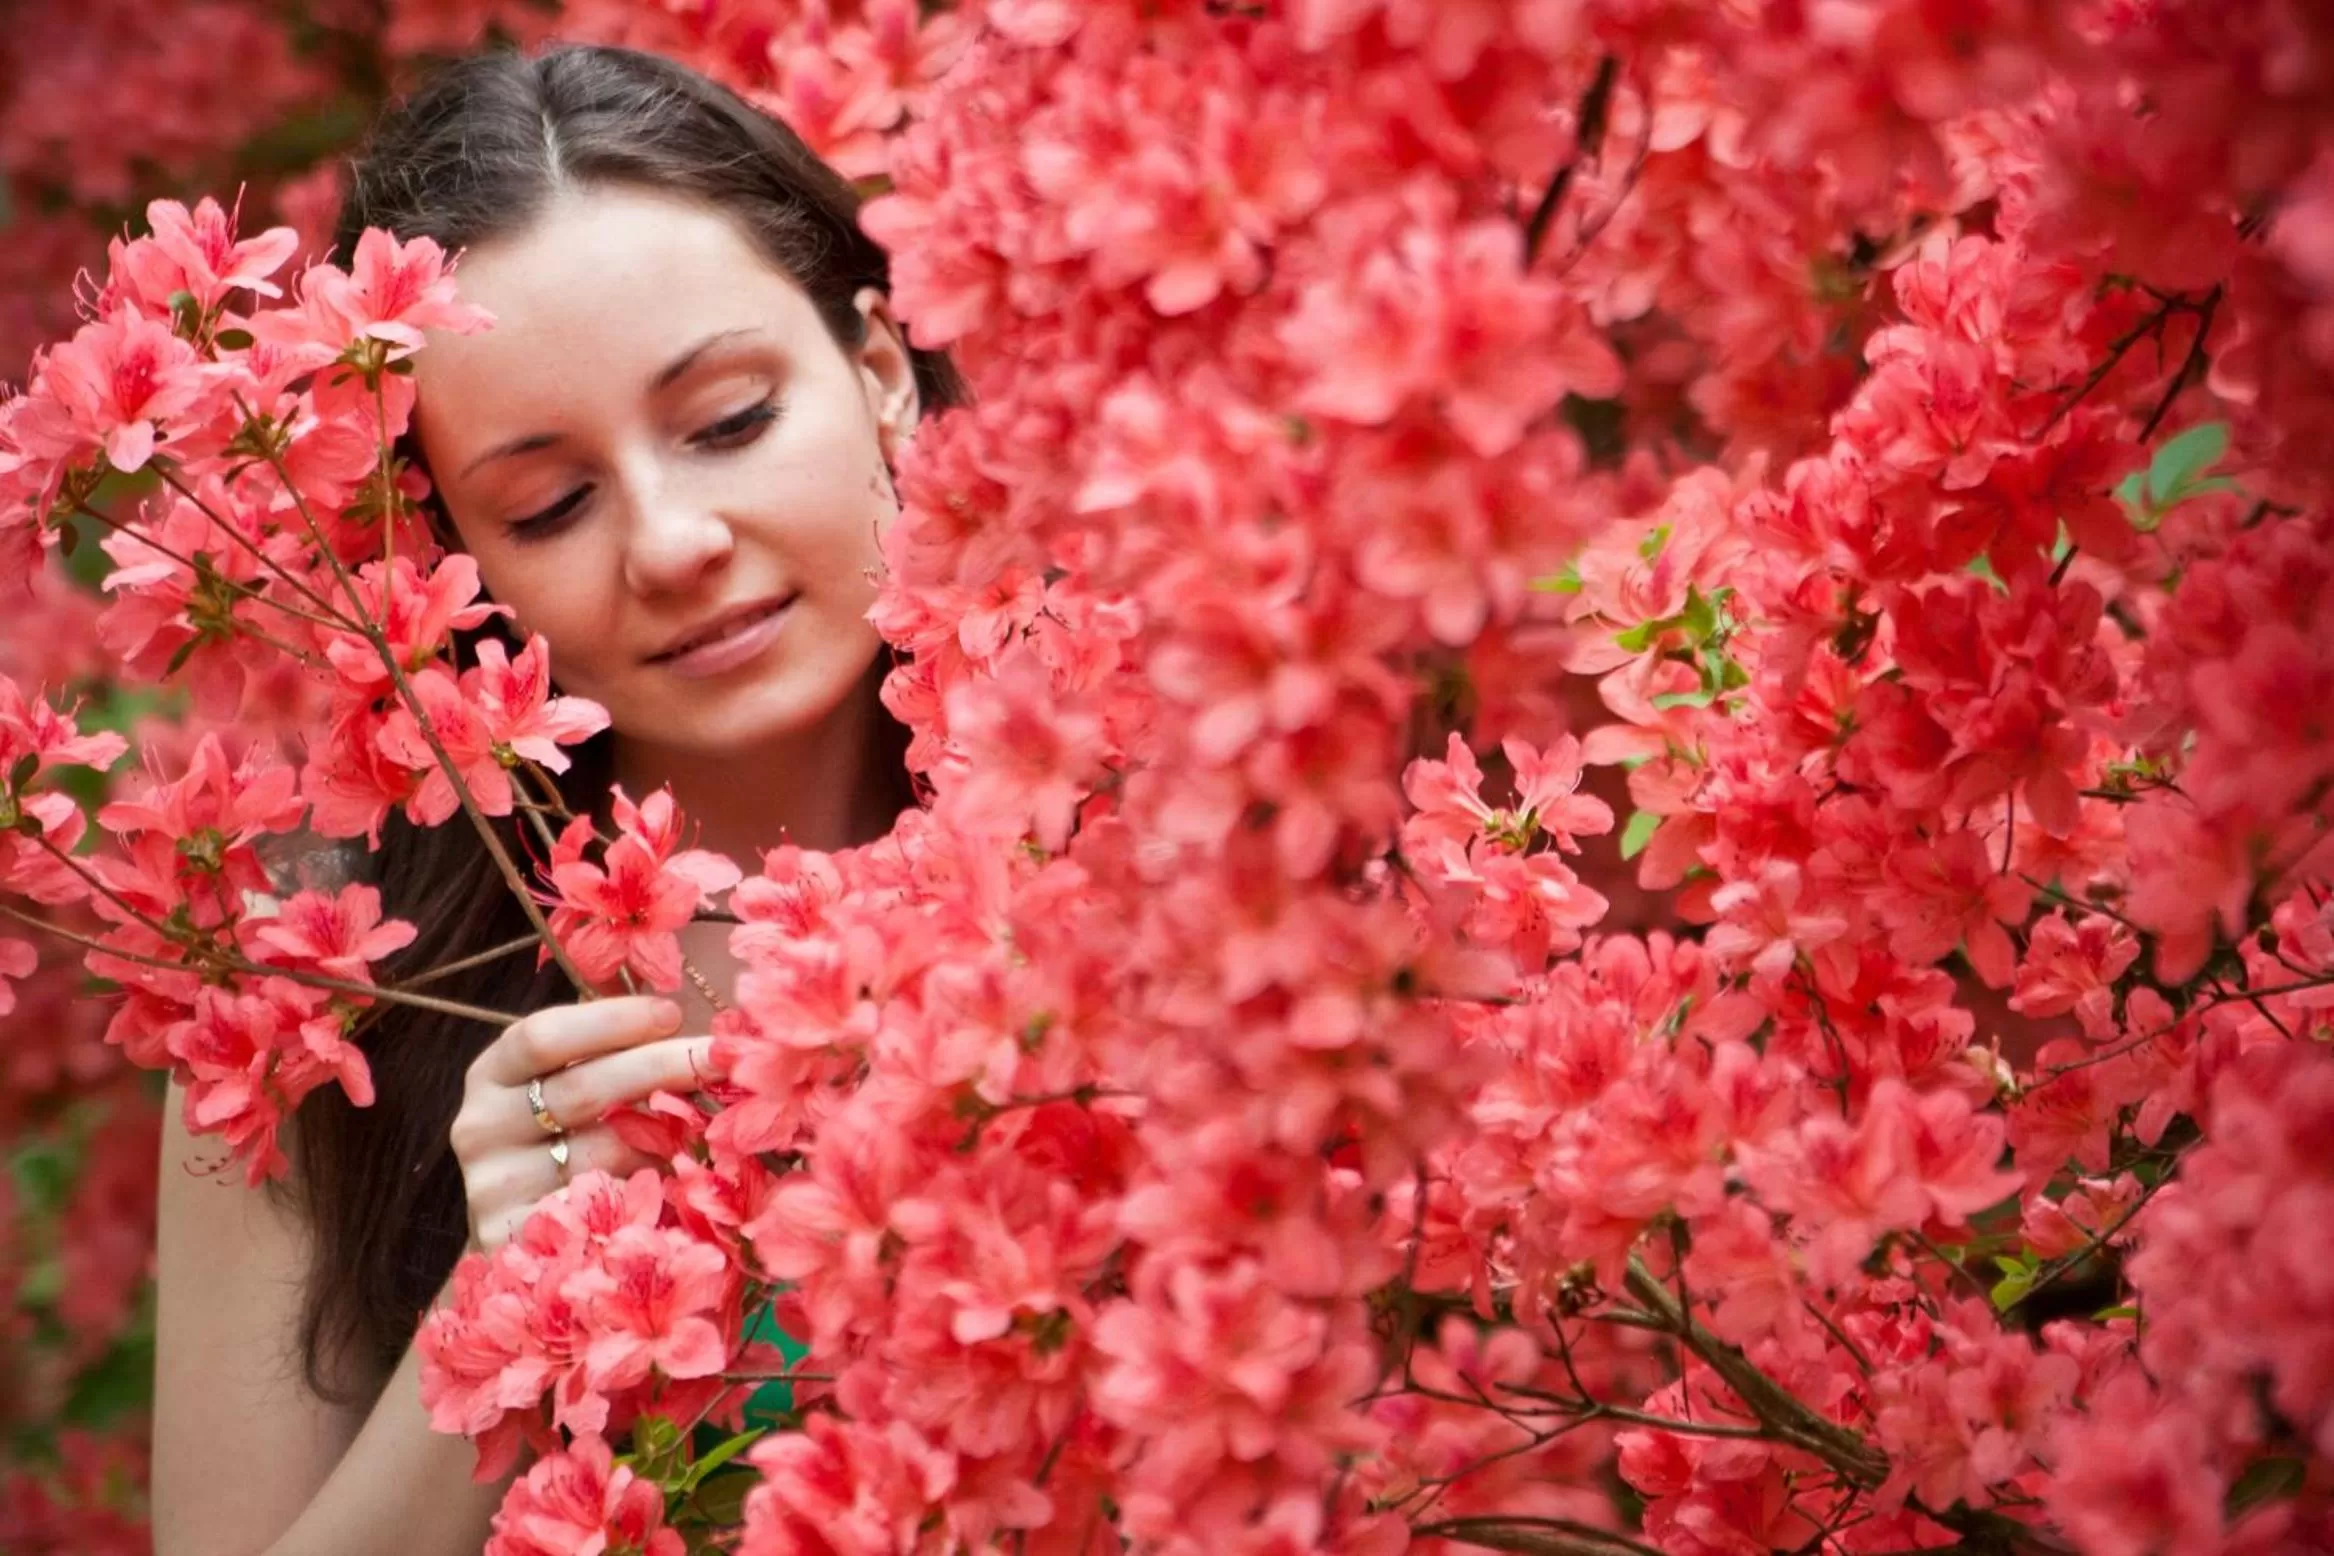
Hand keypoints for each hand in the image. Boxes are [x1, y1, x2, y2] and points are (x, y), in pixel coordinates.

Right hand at [449, 994, 710, 1251]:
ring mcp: (495, 1188)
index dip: (610, 1021)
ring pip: (600, 1153)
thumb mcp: (567, 1084)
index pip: (542, 1036)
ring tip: (708, 1121)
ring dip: (663, 1134)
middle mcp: (482, 1127)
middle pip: (581, 1089)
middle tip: (719, 1058)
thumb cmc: (559, 1140)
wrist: (523, 1232)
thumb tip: (675, 1011)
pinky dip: (646, 1189)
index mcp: (492, 1075)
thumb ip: (607, 1049)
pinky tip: (678, 1178)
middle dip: (660, 1067)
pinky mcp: (518, 1241)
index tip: (672, 1014)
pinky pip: (603, 1209)